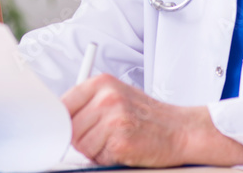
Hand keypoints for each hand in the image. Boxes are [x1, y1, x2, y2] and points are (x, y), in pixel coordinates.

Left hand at [61, 74, 242, 167]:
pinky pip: (98, 158)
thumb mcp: (117, 96)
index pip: (63, 104)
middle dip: (82, 139)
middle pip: (71, 128)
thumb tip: (61, 120)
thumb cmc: (148, 115)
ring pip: (82, 145)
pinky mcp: (121, 142)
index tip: (66, 130)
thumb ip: (89, 103)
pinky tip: (124, 149)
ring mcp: (114, 119)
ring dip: (95, 151)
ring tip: (115, 141)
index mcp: (101, 83)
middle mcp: (106, 98)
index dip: (64, 122)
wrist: (181, 129)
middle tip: (102, 138)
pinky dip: (108, 159)